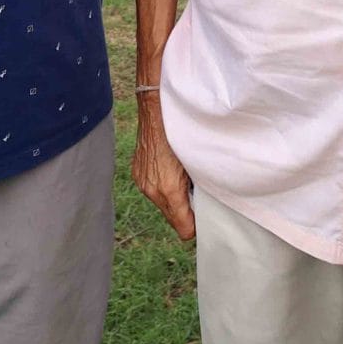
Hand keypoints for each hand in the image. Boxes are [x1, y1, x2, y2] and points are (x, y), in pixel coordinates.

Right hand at [131, 97, 196, 241]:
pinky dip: (162, 188)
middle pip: (172, 219)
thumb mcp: (196, 163)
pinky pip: (153, 192)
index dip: (194, 226)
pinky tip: (168, 172)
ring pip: (162, 205)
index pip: (184, 229)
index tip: (203, 218)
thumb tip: (205, 203)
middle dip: (184, 213)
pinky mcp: (137, 175)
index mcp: (170, 190)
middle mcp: (153, 191)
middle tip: (195, 196)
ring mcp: (142, 183)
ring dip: (172, 200)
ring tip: (181, 180)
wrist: (156, 114)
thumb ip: (198, 187)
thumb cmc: (182, 136)